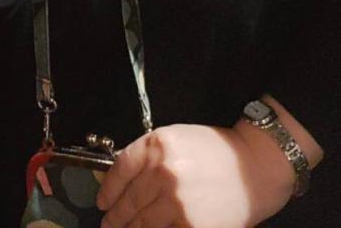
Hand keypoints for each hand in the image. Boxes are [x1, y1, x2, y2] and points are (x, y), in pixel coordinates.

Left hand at [97, 122, 295, 227]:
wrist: (254, 168)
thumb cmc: (215, 151)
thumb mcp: (176, 138)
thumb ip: (148, 156)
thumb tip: (123, 180)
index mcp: (156, 145)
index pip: (119, 170)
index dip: (108, 190)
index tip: (103, 202)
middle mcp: (162, 171)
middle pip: (128, 200)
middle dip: (116, 217)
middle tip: (109, 224)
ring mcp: (176, 201)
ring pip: (142, 223)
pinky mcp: (191, 225)